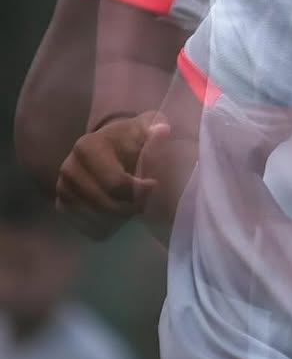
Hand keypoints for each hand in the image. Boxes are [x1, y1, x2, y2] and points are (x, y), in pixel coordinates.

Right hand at [55, 113, 169, 239]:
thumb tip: (163, 131)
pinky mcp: (62, 206)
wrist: (107, 146)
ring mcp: (62, 189)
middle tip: (145, 201)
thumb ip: (154, 130)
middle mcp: (69, 169)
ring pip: (98, 220)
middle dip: (131, 207)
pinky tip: (121, 214)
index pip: (115, 183)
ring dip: (121, 218)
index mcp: (87, 147)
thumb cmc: (129, 138)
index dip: (139, 190)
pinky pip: (89, 229)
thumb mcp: (143, 129)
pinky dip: (109, 226)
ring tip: (134, 205)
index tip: (154, 184)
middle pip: (105, 205)